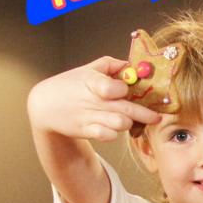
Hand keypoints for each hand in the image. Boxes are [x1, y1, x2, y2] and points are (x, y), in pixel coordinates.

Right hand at [27, 56, 160, 141]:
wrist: (44, 105)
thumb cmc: (71, 85)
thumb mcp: (87, 69)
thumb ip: (111, 65)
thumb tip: (132, 65)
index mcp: (91, 82)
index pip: (113, 88)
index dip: (123, 89)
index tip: (126, 89)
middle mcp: (92, 101)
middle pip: (126, 109)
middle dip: (146, 114)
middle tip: (157, 116)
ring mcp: (89, 117)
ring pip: (121, 124)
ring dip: (129, 122)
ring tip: (130, 118)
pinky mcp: (86, 131)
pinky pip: (109, 137)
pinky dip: (115, 134)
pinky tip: (115, 128)